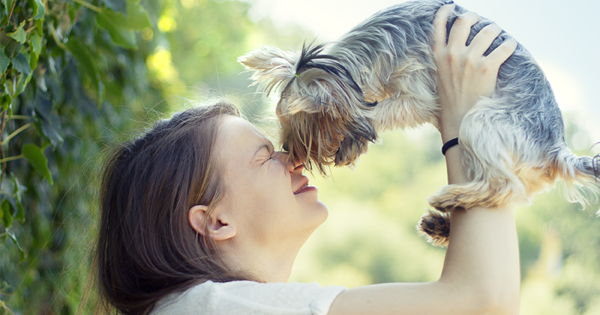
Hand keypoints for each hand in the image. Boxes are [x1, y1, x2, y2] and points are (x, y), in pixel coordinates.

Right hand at [433, 4, 516, 142]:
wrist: (458, 121)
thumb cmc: (450, 102)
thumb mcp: (440, 77)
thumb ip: (446, 60)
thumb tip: (460, 45)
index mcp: (438, 56)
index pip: (438, 26)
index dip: (445, 12)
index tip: (451, 6)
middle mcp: (452, 54)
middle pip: (464, 21)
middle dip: (475, 17)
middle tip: (482, 22)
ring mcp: (469, 60)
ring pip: (488, 31)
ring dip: (495, 30)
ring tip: (498, 35)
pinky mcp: (487, 68)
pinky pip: (504, 46)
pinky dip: (510, 45)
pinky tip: (510, 47)